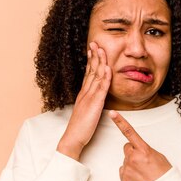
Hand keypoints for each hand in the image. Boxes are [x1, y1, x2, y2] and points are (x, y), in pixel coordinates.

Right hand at [57, 42, 111, 160]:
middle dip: (93, 56)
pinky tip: (107, 68)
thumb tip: (94, 97)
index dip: (90, 61)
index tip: (92, 50)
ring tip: (101, 49)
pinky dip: (104, 77)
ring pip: (95, 76)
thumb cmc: (79, 128)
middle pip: (90, 71)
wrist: (73, 138)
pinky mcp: (94, 104)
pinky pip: (101, 88)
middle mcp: (85, 93)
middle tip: (95, 42)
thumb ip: (89, 102)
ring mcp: (89, 97)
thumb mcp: (85, 111)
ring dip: (99, 61)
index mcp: (83, 94)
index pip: (88, 74)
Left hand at [109, 110, 171, 180]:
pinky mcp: (123, 177)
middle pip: (127, 148)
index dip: (120, 121)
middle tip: (143, 162)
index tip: (113, 113)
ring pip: (126, 160)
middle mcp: (133, 157)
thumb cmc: (163, 175)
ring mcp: (127, 168)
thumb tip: (137, 150)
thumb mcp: (158, 156)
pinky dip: (129, 173)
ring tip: (143, 172)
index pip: (129, 132)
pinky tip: (138, 177)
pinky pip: (123, 170)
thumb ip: (145, 150)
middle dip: (133, 152)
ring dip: (132, 164)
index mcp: (143, 150)